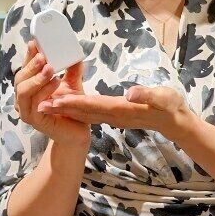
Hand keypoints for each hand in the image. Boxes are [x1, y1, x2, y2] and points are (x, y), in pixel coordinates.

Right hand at [15, 39, 90, 147]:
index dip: (28, 56)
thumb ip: (72, 70)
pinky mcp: (34, 121)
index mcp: (29, 87)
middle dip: (31, 65)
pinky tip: (55, 83)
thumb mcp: (72, 85)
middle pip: (20, 78)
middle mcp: (23, 98)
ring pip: (23, 91)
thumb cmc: (70, 108)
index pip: (25, 68)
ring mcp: (26, 110)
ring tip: (49, 68)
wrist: (76, 132)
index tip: (35, 43)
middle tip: (43, 55)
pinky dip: (44, 92)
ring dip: (36, 78)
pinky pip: (35, 104)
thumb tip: (75, 53)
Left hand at [43, 84, 193, 140]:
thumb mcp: (163, 98)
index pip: (94, 105)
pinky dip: (77, 108)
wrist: (175, 121)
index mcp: (122, 109)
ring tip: (46, 105)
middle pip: (83, 112)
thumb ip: (146, 96)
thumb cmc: (170, 106)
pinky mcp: (114, 115)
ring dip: (65, 110)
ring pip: (85, 113)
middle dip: (62, 109)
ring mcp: (113, 117)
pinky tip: (67, 104)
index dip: (74, 103)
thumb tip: (130, 94)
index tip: (56, 100)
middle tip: (39, 105)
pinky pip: (91, 113)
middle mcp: (113, 115)